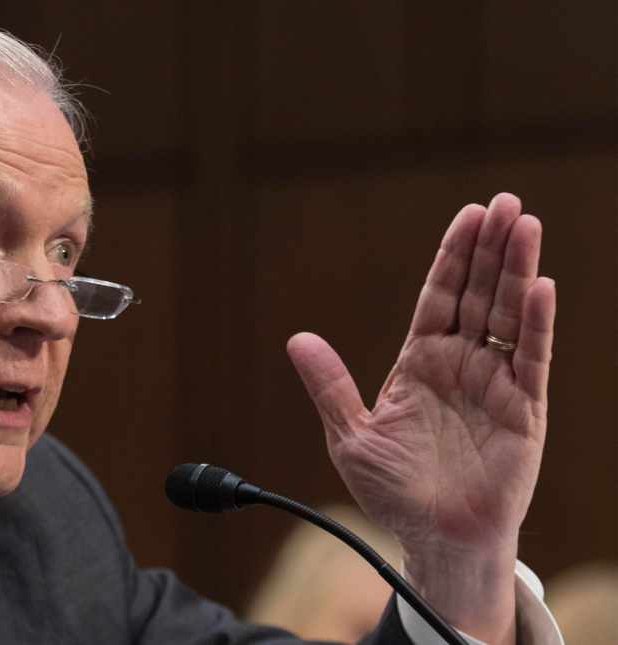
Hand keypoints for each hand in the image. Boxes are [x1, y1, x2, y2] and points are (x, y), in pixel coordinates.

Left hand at [286, 193, 555, 643]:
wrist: (432, 539)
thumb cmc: (393, 490)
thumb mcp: (351, 435)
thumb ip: (330, 387)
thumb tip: (297, 339)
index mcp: (420, 363)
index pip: (440, 297)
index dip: (453, 257)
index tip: (467, 216)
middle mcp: (461, 364)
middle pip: (477, 294)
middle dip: (490, 249)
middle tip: (504, 203)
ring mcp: (494, 384)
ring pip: (507, 317)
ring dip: (517, 272)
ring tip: (525, 225)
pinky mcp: (523, 412)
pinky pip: (530, 362)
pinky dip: (535, 326)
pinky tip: (541, 289)